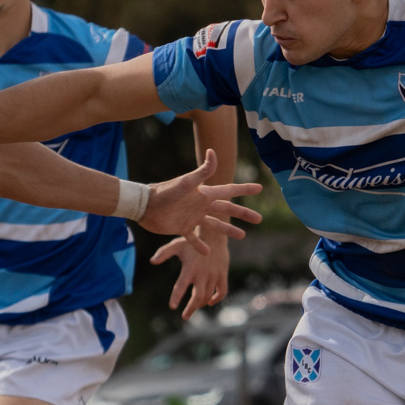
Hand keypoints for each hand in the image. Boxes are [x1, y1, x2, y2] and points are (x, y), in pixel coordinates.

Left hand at [141, 149, 262, 249]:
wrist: (145, 205)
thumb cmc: (165, 192)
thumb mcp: (186, 182)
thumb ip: (202, 171)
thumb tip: (213, 151)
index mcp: (204, 194)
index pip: (229, 191)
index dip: (244, 190)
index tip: (260, 188)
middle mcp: (201, 205)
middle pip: (227, 209)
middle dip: (243, 214)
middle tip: (259, 219)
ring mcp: (192, 217)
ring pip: (215, 225)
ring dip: (228, 230)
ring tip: (242, 236)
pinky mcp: (182, 228)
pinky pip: (194, 239)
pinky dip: (200, 245)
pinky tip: (208, 253)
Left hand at [151, 226, 232, 318]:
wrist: (214, 235)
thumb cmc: (192, 241)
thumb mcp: (177, 245)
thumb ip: (164, 253)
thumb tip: (151, 261)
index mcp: (189, 268)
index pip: (181, 285)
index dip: (176, 296)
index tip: (172, 307)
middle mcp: (202, 273)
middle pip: (198, 297)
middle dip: (191, 309)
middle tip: (185, 316)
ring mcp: (214, 275)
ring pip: (208, 296)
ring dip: (201, 304)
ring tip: (194, 306)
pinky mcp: (222, 275)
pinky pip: (222, 292)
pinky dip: (216, 299)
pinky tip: (210, 302)